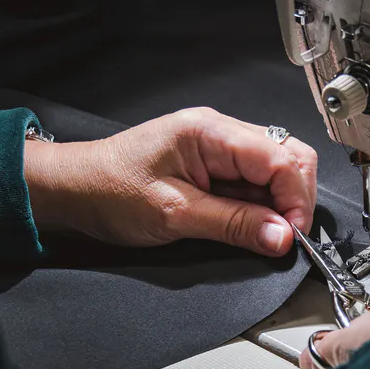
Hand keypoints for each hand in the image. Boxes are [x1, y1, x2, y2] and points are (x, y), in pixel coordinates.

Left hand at [24, 109, 316, 255]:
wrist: (74, 189)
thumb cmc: (108, 191)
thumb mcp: (174, 214)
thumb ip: (233, 224)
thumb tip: (281, 236)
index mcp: (209, 132)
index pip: (280, 158)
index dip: (295, 200)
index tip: (291, 236)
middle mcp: (220, 131)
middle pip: (288, 157)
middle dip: (295, 199)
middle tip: (285, 237)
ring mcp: (219, 146)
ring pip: (277, 170)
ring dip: (279, 204)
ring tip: (264, 233)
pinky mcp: (215, 164)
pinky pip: (255, 182)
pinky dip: (262, 205)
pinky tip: (250, 224)